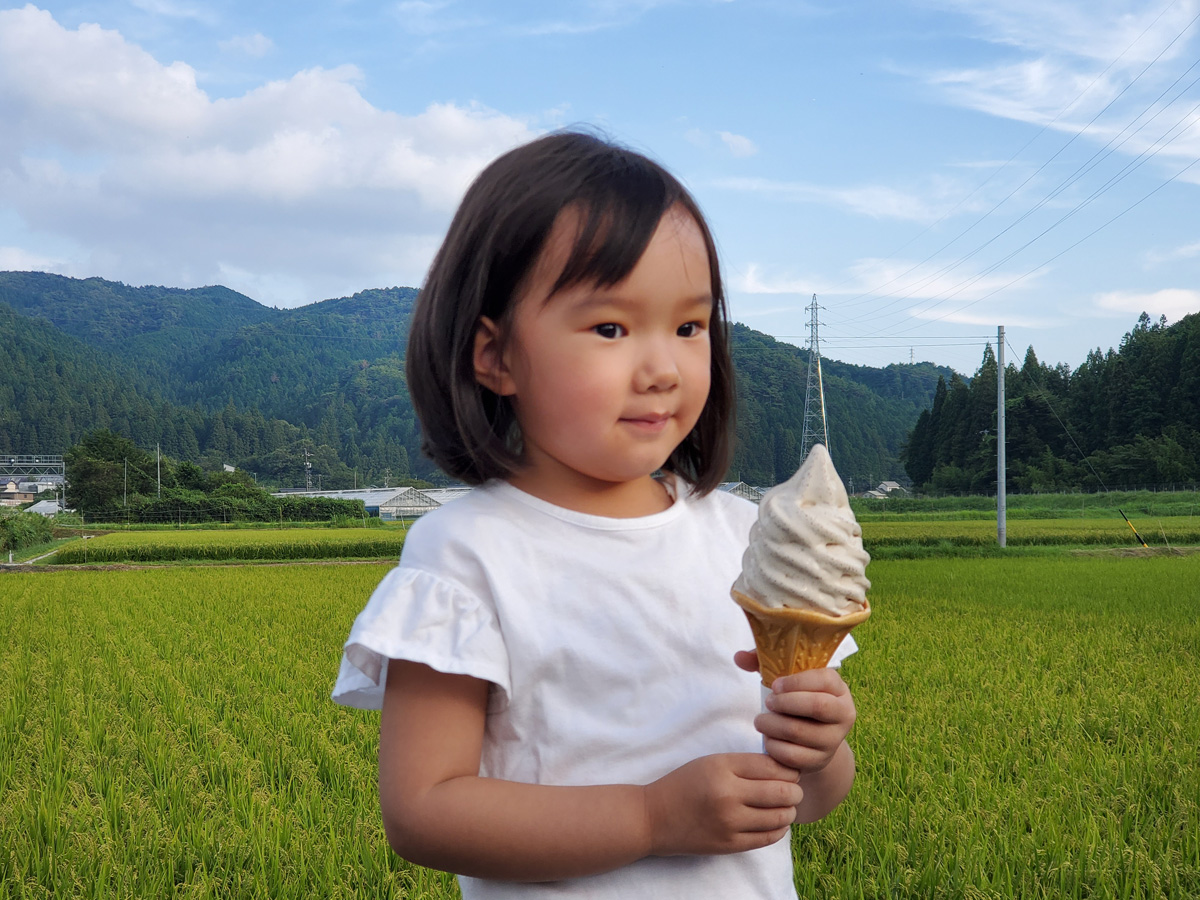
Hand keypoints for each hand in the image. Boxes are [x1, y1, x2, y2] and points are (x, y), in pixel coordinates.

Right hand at [643, 753, 802, 856]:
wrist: (653, 817)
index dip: (788, 768)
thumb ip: (746, 764)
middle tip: (793, 789)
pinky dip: (779, 828)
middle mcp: (728, 795)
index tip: (789, 771)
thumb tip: (785, 769)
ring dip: (789, 810)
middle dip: (795, 790)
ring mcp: (729, 823)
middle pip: (783, 792)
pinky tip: (775, 821)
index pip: (773, 766)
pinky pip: (769, 837)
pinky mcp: (730, 844)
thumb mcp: (712, 762)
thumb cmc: (684, 784)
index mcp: (722, 767)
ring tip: (785, 806)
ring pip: (781, 816)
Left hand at [753, 666, 856, 775]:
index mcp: (838, 688)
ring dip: (772, 725)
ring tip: (761, 721)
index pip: (823, 679)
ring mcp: (834, 739)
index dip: (795, 681)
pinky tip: (769, 738)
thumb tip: (739, 657)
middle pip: (816, 706)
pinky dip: (774, 746)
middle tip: (768, 702)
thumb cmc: (797, 700)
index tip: (774, 685)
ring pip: (799, 732)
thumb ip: (763, 663)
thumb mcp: (787, 680)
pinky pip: (793, 756)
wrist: (813, 739)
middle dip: (785, 703)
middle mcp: (843, 713)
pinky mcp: (820, 760)